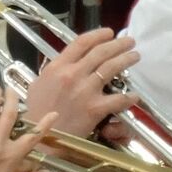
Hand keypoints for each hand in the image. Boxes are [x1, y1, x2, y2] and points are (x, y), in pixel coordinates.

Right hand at [25, 28, 140, 137]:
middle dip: (119, 44)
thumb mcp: (38, 85)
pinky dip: (128, 97)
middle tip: (129, 42)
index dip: (98, 35)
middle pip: (101, 52)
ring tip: (134, 56)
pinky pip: (118, 99)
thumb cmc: (37, 113)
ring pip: (112, 68)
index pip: (81, 42)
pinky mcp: (94, 108)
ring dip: (126, 60)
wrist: (40, 138)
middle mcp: (72, 75)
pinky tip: (134, 95)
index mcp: (57, 67)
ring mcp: (85, 91)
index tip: (109, 33)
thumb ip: (53, 71)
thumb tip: (65, 63)